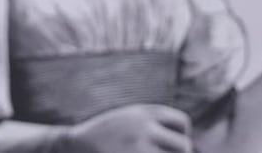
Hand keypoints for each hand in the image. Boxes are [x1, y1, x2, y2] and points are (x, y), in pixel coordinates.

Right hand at [55, 104, 190, 152]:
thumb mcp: (128, 120)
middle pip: (183, 145)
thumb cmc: (104, 137)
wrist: (75, 146)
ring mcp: (139, 148)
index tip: (166, 144)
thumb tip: (187, 146)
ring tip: (142, 150)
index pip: (182, 123)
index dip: (178, 135)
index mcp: (144, 112)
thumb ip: (154, 125)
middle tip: (157, 151)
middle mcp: (144, 127)